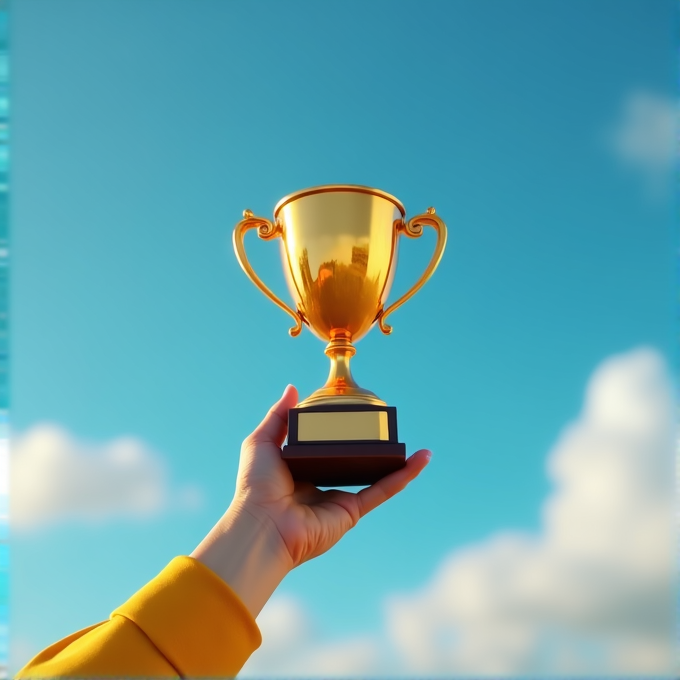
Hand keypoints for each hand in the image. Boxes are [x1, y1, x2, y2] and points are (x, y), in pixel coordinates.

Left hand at [235, 384, 430, 566]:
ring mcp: (339, 498)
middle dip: (370, 448)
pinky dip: (404, 475)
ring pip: (374, 476)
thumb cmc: (255, 486)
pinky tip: (421, 459)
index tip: (352, 417)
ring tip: (413, 446)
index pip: (325, 449)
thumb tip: (293, 388)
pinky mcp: (352, 510)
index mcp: (301, 470)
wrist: (262, 523)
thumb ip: (278, 416)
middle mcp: (322, 485)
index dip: (338, 435)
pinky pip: (383, 490)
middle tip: (386, 428)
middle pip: (353, 462)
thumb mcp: (262, 442)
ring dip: (395, 462)